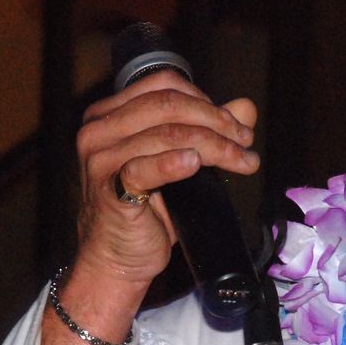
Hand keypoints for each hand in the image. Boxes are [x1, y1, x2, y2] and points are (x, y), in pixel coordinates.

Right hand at [44, 73, 257, 344]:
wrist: (117, 259)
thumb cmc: (145, 211)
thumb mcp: (179, 163)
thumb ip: (208, 130)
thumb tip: (245, 107)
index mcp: (111, 113)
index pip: (164, 85)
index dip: (206, 99)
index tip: (237, 125)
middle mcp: (99, 129)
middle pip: (168, 106)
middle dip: (216, 122)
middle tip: (245, 142)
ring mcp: (101, 158)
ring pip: (165, 135)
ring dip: (213, 146)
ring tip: (241, 162)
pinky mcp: (109, 189)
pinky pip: (145, 169)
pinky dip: (174, 163)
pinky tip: (196, 165)